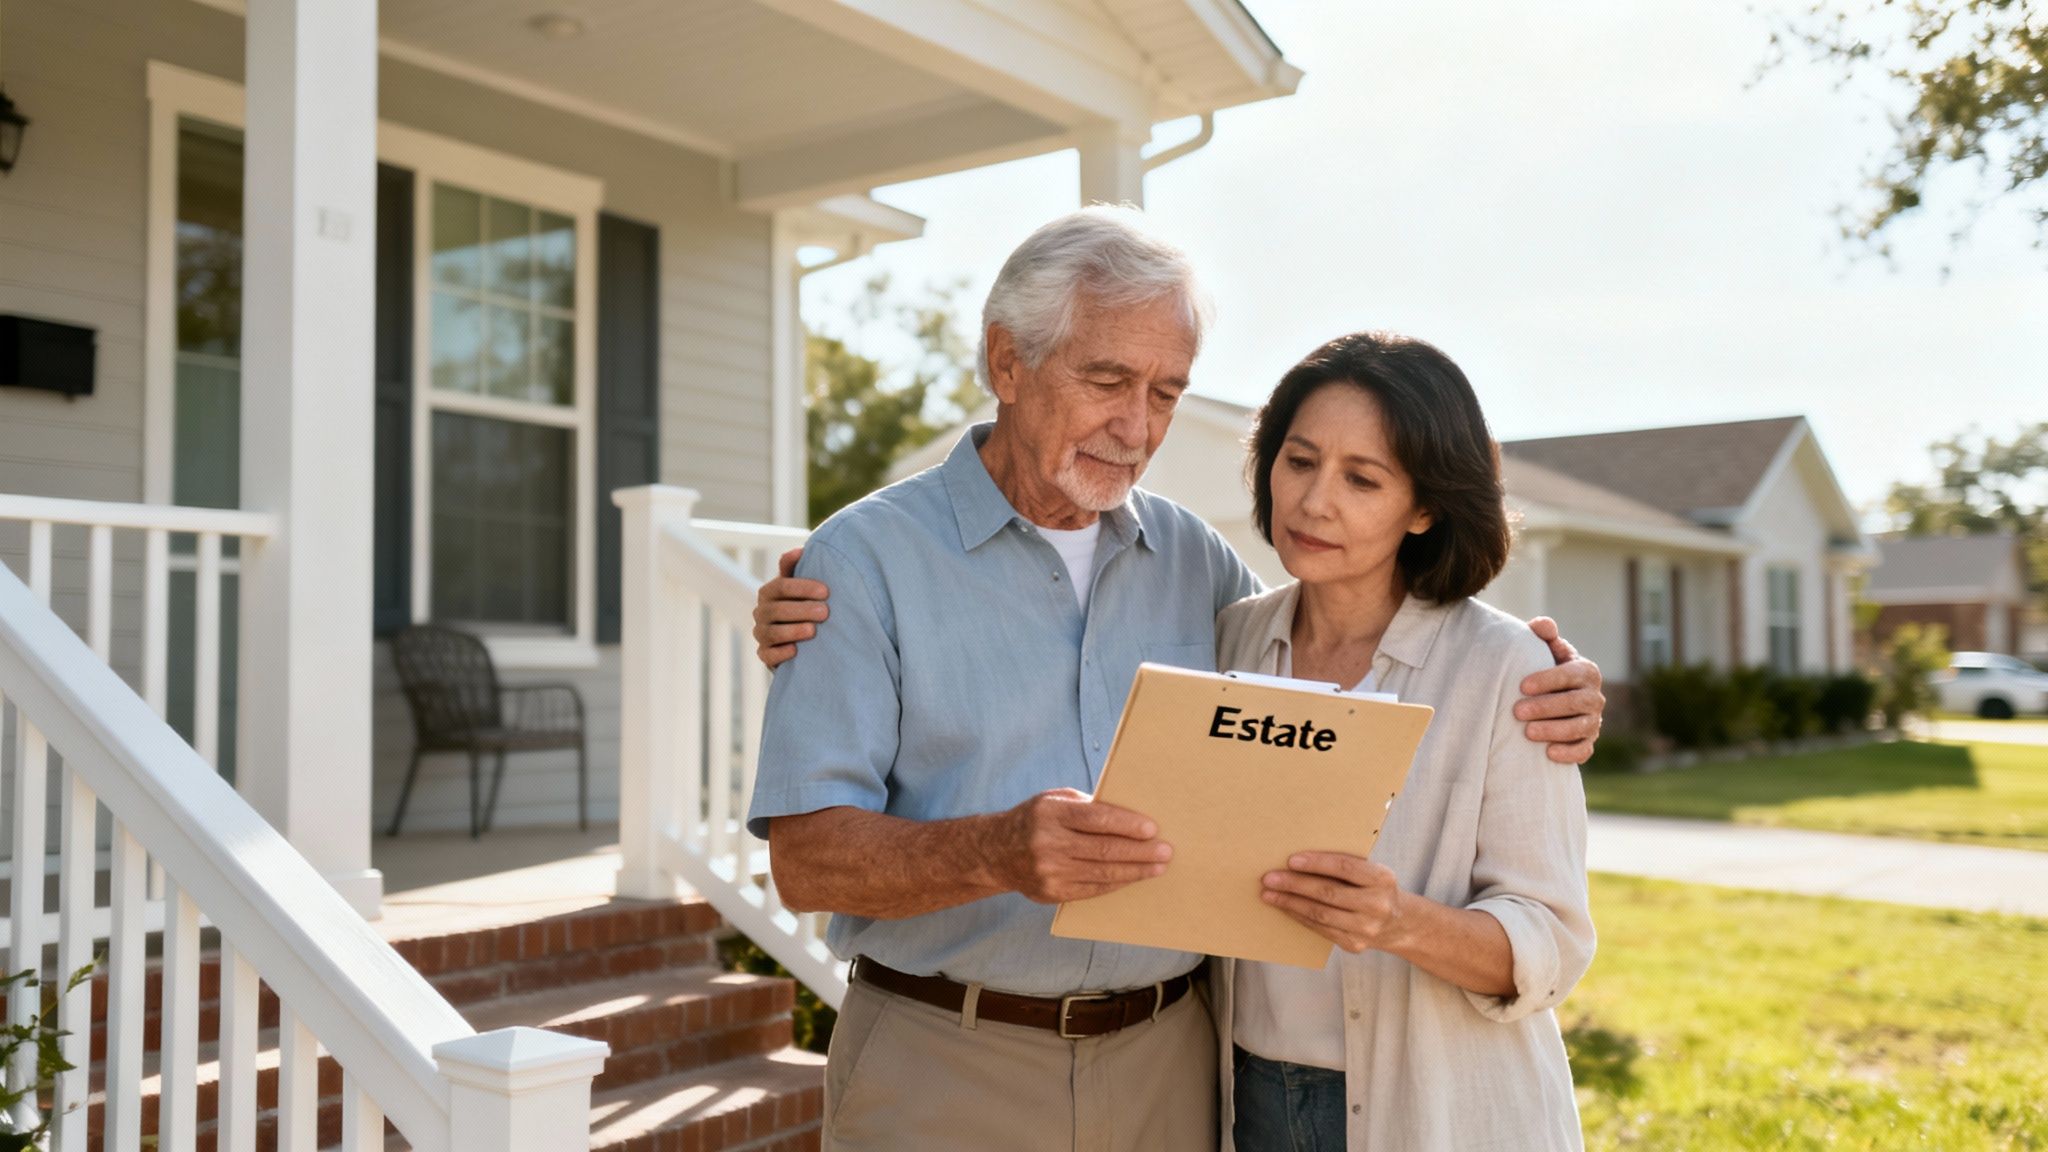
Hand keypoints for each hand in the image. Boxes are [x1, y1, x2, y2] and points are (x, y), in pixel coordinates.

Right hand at [752, 547, 828, 667]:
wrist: (799, 638)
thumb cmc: (802, 604)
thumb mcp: (800, 586)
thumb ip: (796, 568)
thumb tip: (799, 550)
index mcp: (769, 592)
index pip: (782, 586)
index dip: (803, 587)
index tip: (826, 591)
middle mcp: (761, 612)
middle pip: (777, 609)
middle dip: (802, 610)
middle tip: (825, 612)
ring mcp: (761, 634)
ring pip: (772, 632)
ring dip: (793, 630)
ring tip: (813, 631)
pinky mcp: (765, 654)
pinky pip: (768, 655)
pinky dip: (780, 653)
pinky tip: (795, 651)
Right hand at [992, 788, 1171, 903]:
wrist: (994, 852)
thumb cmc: (1034, 819)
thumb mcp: (1053, 801)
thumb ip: (1086, 806)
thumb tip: (1129, 817)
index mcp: (1049, 813)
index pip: (1096, 819)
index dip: (1126, 824)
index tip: (1152, 828)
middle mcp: (1047, 843)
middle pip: (1103, 849)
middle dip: (1139, 851)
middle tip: (1165, 851)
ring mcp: (1048, 871)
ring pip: (1101, 873)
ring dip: (1135, 871)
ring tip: (1158, 866)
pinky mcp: (1051, 893)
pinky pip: (1092, 889)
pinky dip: (1116, 883)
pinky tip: (1133, 877)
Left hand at [1261, 852, 1404, 953]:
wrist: (1401, 924)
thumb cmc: (1376, 889)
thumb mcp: (1372, 872)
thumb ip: (1346, 866)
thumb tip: (1299, 859)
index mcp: (1382, 879)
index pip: (1345, 867)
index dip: (1317, 863)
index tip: (1291, 860)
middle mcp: (1377, 905)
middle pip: (1329, 893)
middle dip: (1295, 884)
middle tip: (1269, 878)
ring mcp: (1366, 928)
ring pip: (1321, 914)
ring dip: (1291, 903)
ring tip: (1269, 894)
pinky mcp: (1355, 945)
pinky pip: (1321, 929)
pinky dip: (1300, 917)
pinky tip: (1285, 908)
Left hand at [1516, 617, 1603, 764]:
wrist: (1553, 699)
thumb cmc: (1546, 670)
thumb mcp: (1546, 650)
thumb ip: (1544, 634)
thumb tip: (1542, 625)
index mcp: (1586, 671)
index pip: (1571, 674)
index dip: (1548, 680)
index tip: (1522, 686)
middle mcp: (1595, 697)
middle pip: (1575, 703)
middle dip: (1546, 707)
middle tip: (1517, 711)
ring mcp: (1594, 721)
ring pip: (1579, 728)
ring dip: (1554, 730)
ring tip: (1527, 732)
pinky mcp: (1588, 742)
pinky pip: (1584, 750)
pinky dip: (1569, 753)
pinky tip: (1549, 754)